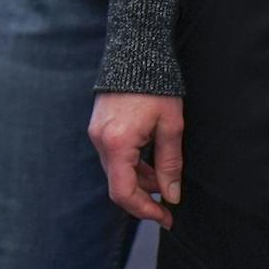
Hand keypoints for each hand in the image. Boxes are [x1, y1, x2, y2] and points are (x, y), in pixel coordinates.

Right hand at [89, 91, 185, 228]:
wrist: (138, 50)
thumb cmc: (158, 86)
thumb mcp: (171, 127)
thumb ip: (170, 164)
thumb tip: (171, 195)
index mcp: (117, 143)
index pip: (124, 193)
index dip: (145, 211)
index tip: (166, 217)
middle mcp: (101, 140)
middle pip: (118, 184)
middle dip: (144, 198)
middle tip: (169, 205)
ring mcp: (97, 132)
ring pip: (116, 171)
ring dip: (139, 181)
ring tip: (164, 179)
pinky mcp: (99, 125)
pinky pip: (113, 155)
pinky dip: (131, 165)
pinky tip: (150, 162)